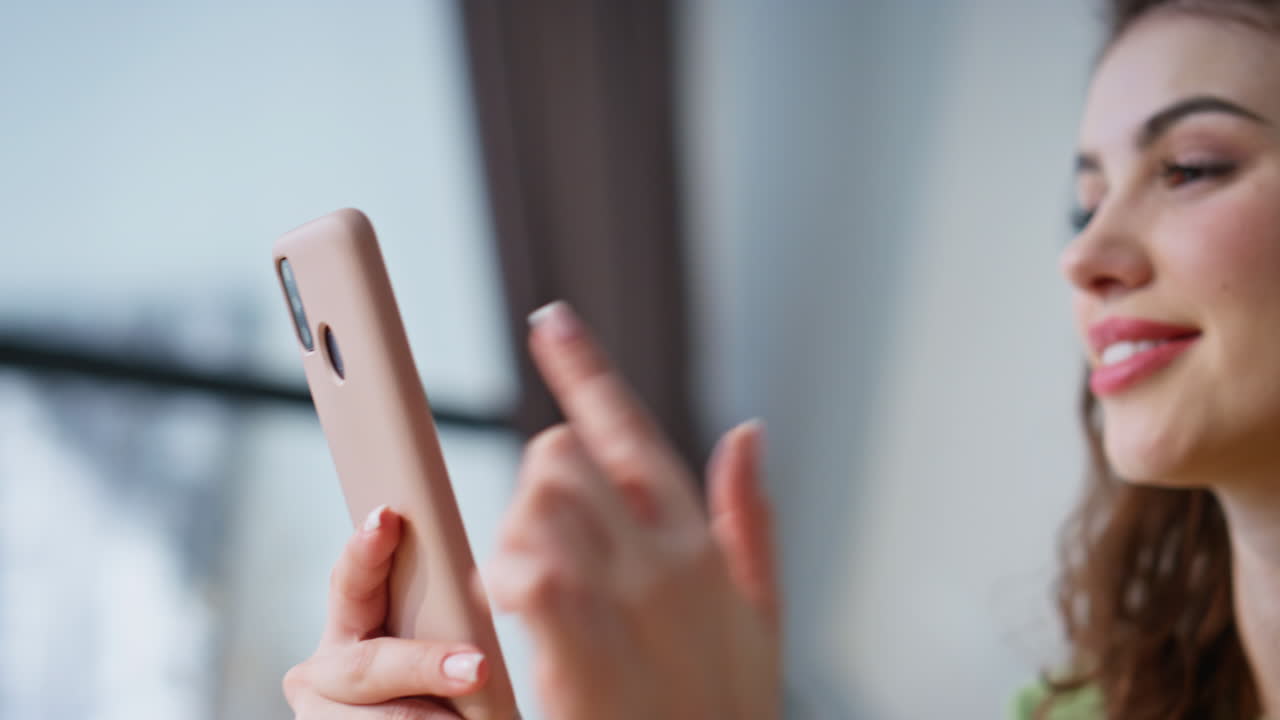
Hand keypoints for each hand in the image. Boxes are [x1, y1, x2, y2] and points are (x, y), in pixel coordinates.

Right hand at [283, 506, 490, 718]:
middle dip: (424, 666)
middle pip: (367, 664)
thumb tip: (478, 584)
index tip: (388, 516)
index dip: (366, 547)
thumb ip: (440, 615)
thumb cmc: (449, 692)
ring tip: (472, 719)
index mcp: (348, 624)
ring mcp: (321, 714)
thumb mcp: (439, 644)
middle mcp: (321, 670)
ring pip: (376, 718)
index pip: (352, 578)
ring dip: (430, 718)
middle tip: (478, 668)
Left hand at [488, 301, 781, 719]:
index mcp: (698, 542)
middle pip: (561, 456)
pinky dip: (507, 573)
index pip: (633, 429)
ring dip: (511, 535)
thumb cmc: (726, 716)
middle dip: (533, 490)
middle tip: (532, 546)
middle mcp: (663, 556)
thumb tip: (749, 430)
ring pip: (536, 499)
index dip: (587, 368)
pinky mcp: (583, 645)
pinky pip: (531, 564)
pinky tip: (508, 606)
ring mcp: (626, 597)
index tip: (550, 321)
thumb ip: (753, 517)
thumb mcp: (760, 614)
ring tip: (517, 591)